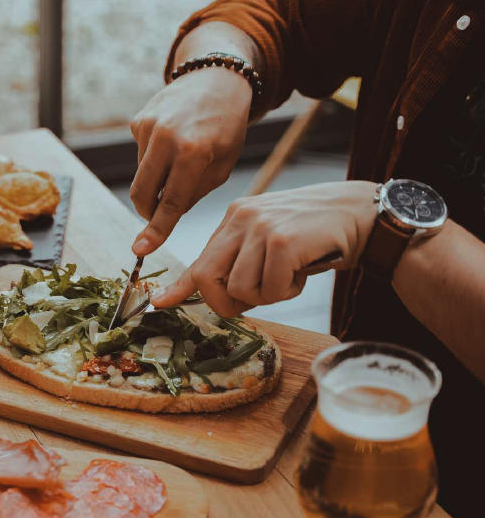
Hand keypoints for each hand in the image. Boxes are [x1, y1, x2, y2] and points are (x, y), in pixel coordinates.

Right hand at [130, 66, 252, 255]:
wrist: (216, 78)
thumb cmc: (226, 126)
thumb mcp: (223, 165)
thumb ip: (194, 193)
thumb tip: (165, 214)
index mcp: (192, 150)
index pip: (170, 202)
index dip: (156, 230)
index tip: (140, 250)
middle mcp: (165, 137)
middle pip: (141, 193)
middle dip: (148, 211)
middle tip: (160, 215)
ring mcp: (147, 127)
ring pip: (141, 176)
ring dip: (157, 181)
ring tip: (180, 162)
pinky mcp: (138, 121)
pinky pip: (141, 156)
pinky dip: (154, 161)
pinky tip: (172, 144)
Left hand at [151, 181, 377, 316]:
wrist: (359, 214)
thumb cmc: (313, 235)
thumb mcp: (269, 243)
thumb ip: (240, 263)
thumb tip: (213, 295)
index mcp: (234, 219)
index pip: (199, 259)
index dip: (178, 286)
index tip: (159, 302)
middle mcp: (241, 219)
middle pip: (208, 278)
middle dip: (226, 303)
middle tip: (253, 301)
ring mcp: (261, 227)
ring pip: (241, 289)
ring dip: (266, 296)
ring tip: (289, 275)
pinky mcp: (282, 241)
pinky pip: (270, 289)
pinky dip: (287, 292)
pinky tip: (302, 272)